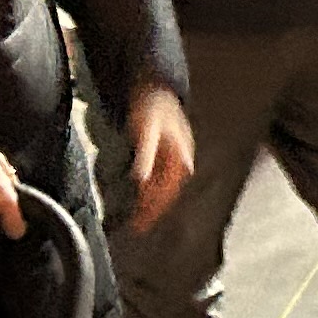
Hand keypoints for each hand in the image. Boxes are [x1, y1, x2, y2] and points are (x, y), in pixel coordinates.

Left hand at [125, 84, 194, 234]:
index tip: (138, 224)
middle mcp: (181, 161)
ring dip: (154, 204)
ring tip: (140, 219)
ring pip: (166, 188)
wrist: (156, 88)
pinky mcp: (169, 156)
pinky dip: (153, 191)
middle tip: (136, 228)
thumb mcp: (147, 130)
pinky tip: (144, 196)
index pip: (166, 191)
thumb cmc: (152, 107)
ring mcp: (176, 159)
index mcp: (179, 157)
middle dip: (153, 211)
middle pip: (168, 193)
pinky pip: (163, 179)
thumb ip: (145, 154)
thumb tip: (140, 179)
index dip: (152, 209)